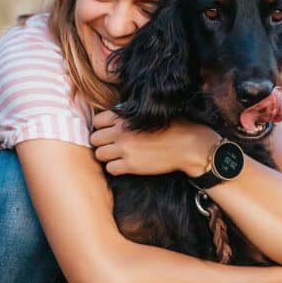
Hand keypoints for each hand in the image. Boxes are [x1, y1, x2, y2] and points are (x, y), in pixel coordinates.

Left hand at [90, 110, 217, 176]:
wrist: (186, 144)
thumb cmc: (170, 126)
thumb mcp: (145, 114)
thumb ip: (126, 115)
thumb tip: (109, 118)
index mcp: (123, 117)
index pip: (97, 121)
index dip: (102, 127)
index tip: (109, 132)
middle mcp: (120, 132)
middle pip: (94, 139)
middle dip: (102, 142)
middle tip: (112, 145)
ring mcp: (124, 149)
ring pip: (99, 154)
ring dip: (106, 156)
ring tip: (117, 156)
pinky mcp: (131, 165)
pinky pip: (110, 168)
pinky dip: (115, 167)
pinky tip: (125, 164)